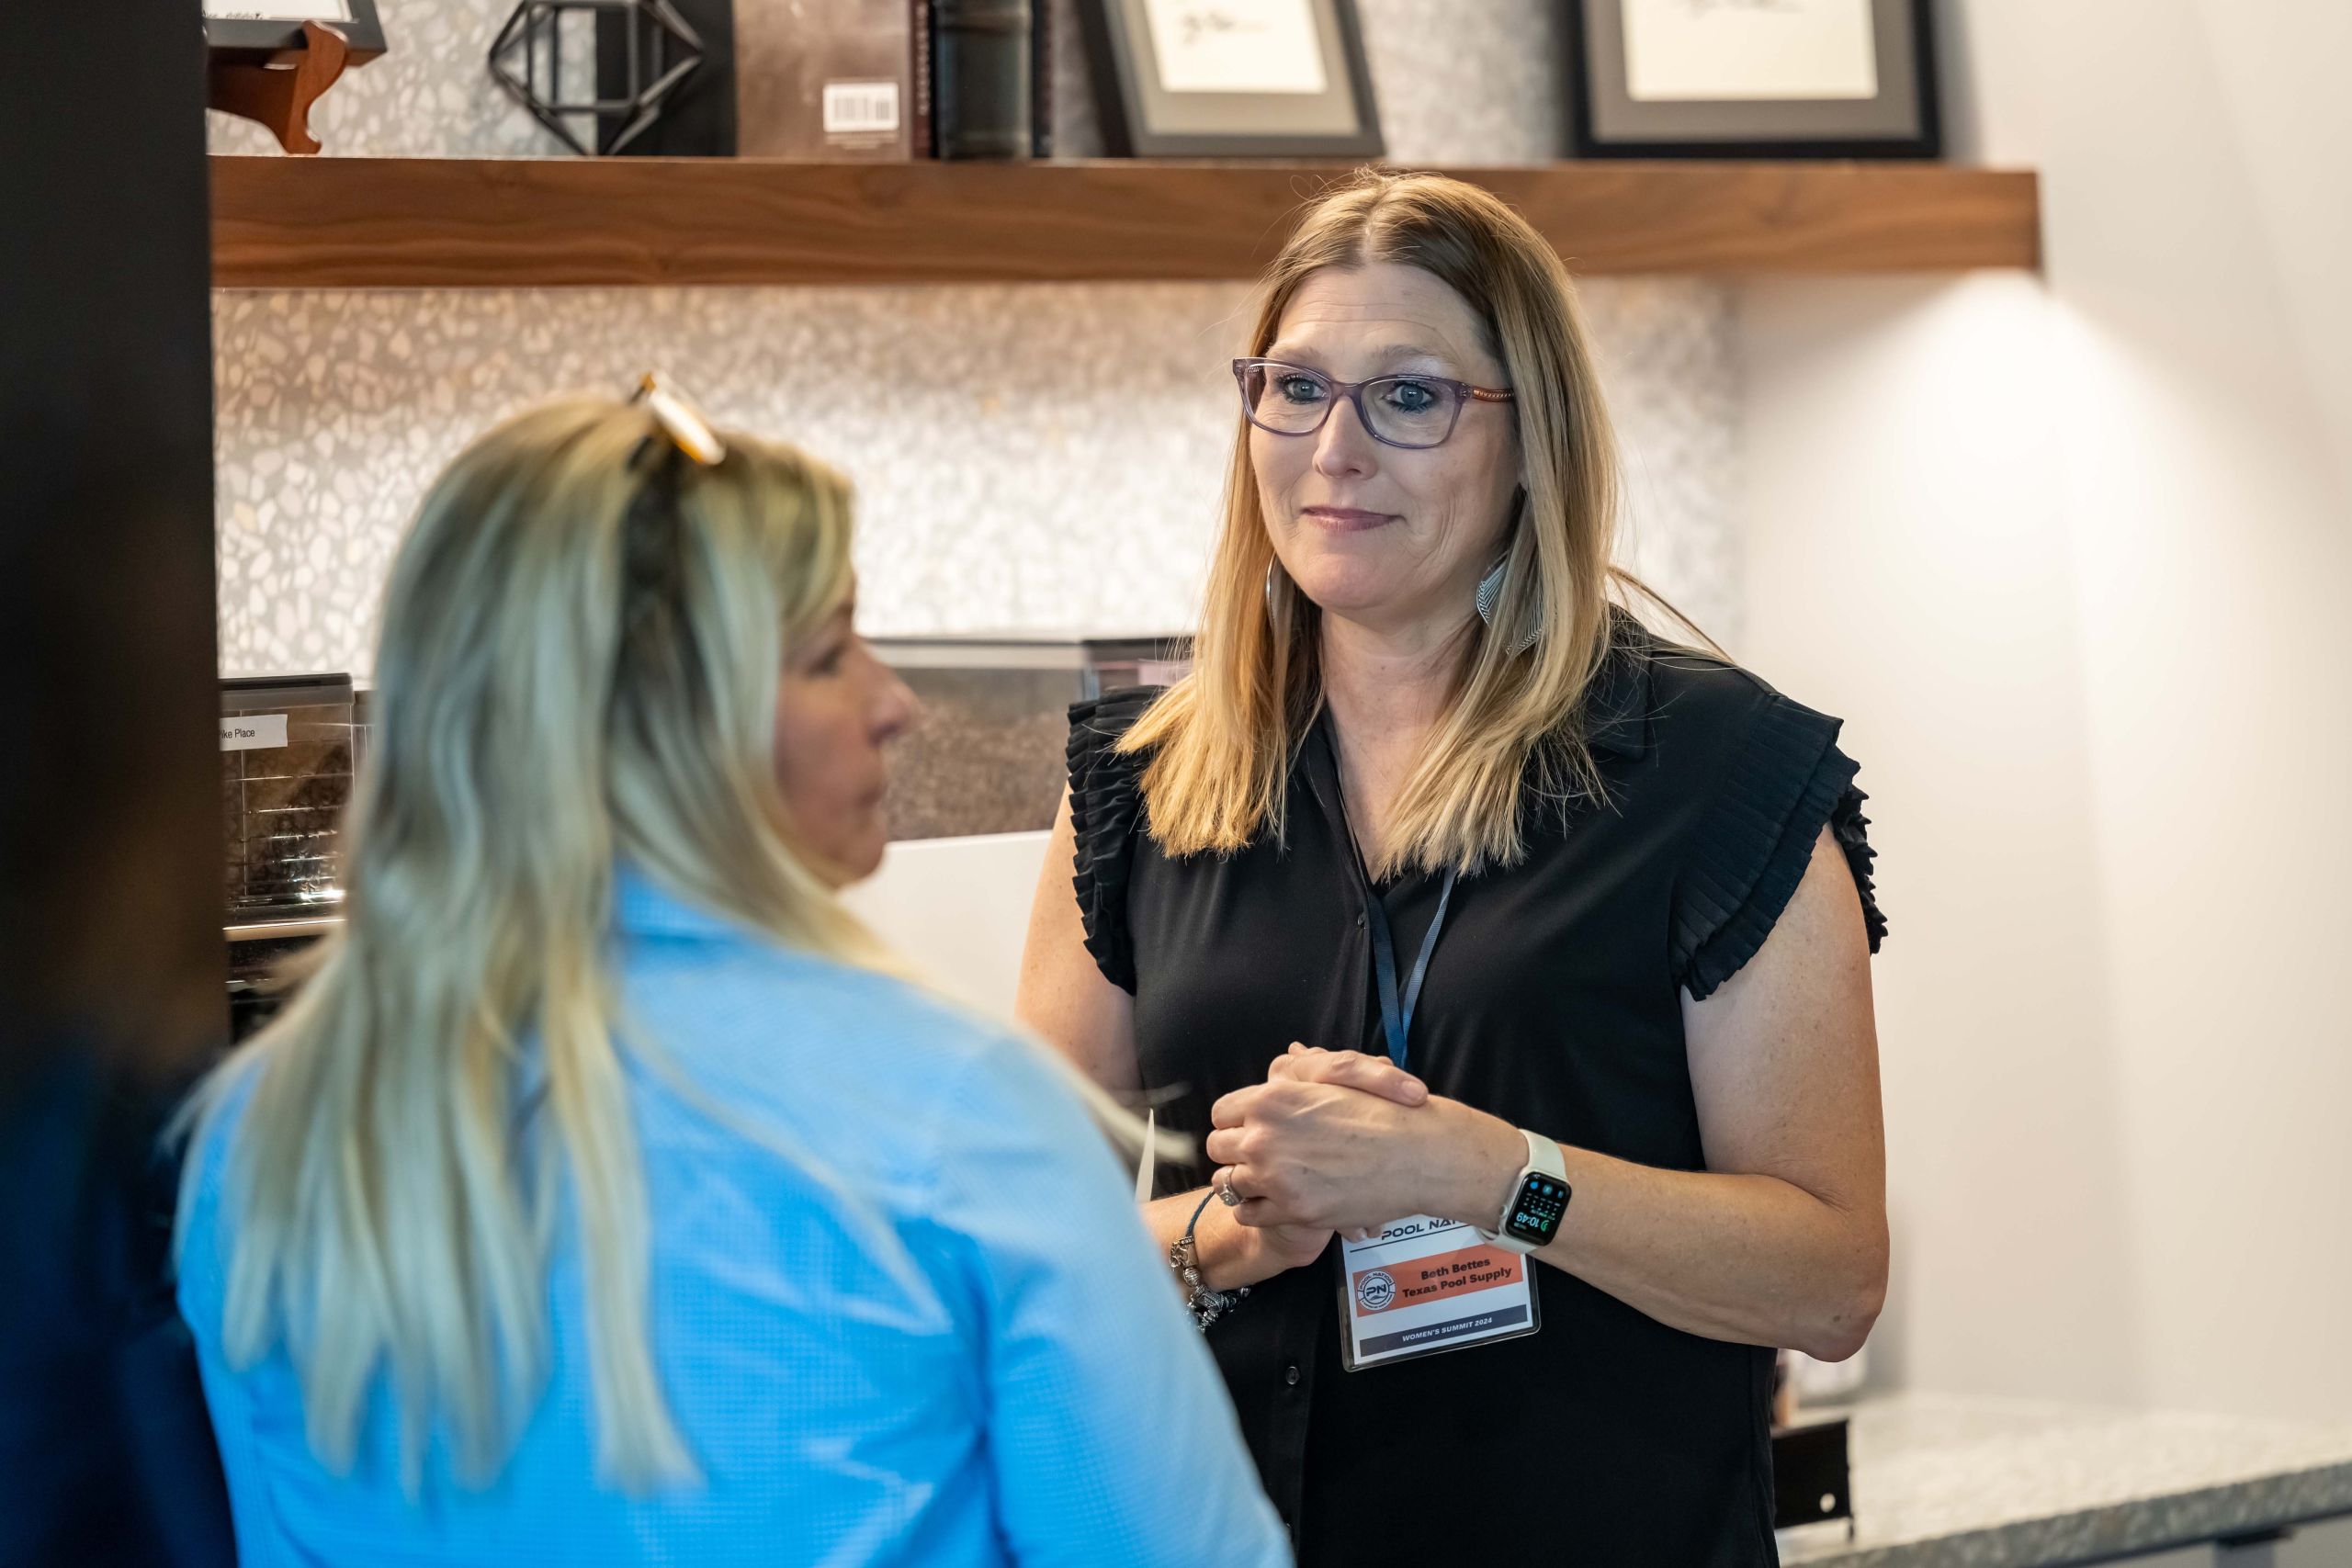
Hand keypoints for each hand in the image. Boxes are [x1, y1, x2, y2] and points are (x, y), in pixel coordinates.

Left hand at [1206, 1046, 1522, 1235]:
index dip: (1235, 1122)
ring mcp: (1275, 1177)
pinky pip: (1247, 1213)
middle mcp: (1264, 1137)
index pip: (1222, 1113)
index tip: (1249, 1129)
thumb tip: (1289, 1057)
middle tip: (1257, 1157)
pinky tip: (1275, 1203)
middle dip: (1234, 1151)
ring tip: (1267, 1182)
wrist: (1419, 1157)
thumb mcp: (1342, 1076)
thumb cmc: (1385, 1112)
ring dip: (1244, 1181)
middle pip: (1218, 1148)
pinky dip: (1256, 1210)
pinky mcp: (1292, 1211)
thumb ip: (1304, 1072)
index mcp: (1272, 1099)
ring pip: (1229, 1182)